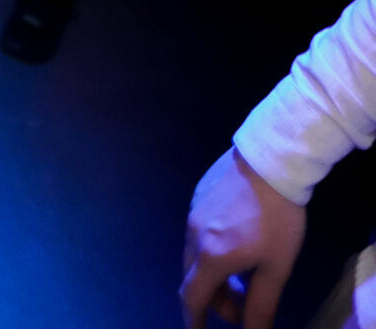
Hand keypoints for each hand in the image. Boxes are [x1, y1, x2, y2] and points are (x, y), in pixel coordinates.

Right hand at [181, 148, 305, 328]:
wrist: (272, 159)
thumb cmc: (278, 217)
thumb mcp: (276, 267)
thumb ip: (261, 305)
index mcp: (212, 256)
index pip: (192, 298)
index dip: (194, 321)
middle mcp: (194, 235)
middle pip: (193, 278)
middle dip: (214, 299)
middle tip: (243, 305)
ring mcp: (193, 211)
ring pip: (195, 254)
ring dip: (214, 274)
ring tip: (244, 274)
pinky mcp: (199, 193)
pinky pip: (198, 231)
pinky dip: (212, 249)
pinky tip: (237, 241)